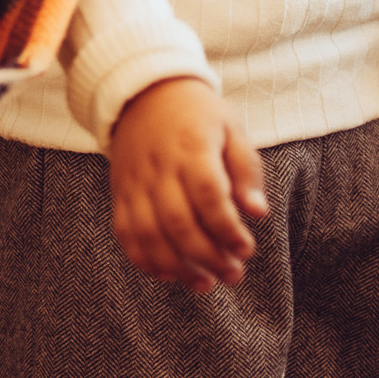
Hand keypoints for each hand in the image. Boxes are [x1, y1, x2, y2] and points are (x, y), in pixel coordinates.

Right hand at [107, 77, 267, 292]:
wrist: (143, 94)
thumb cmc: (197, 114)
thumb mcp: (232, 129)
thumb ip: (246, 171)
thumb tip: (257, 213)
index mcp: (191, 148)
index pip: (208, 196)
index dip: (227, 229)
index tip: (246, 249)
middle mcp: (159, 168)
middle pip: (178, 222)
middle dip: (208, 257)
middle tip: (233, 274)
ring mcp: (135, 183)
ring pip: (149, 235)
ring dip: (177, 266)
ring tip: (205, 283)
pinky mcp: (121, 194)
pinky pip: (126, 234)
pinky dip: (145, 260)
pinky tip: (170, 274)